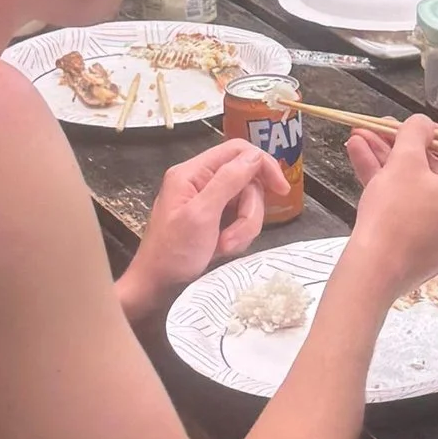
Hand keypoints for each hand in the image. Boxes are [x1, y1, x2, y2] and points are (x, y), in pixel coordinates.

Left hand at [116, 141, 275, 329]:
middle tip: (234, 236)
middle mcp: (201, 182)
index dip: (263, 165)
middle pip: (246, 181)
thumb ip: (227, 182)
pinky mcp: (213, 220)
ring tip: (224, 247)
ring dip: (243, 229)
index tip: (281, 190)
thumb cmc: (172, 253)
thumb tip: (254, 156)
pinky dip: (237, 236)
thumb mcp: (201, 215)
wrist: (156, 287)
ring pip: (246, 204)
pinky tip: (221, 250)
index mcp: (193, 173)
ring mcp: (207, 202)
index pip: (238, 151)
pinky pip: (239, 221)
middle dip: (248, 211)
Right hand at [342, 116, 437, 296]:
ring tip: (359, 138)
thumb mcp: (405, 162)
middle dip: (404, 148)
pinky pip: (414, 211)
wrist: (374, 271)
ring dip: (389, 163)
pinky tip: (359, 158)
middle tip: (381, 131)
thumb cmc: (397, 212)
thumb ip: (415, 133)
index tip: (416, 128)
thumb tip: (422, 123)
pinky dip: (391, 188)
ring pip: (420, 191)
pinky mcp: (429, 251)